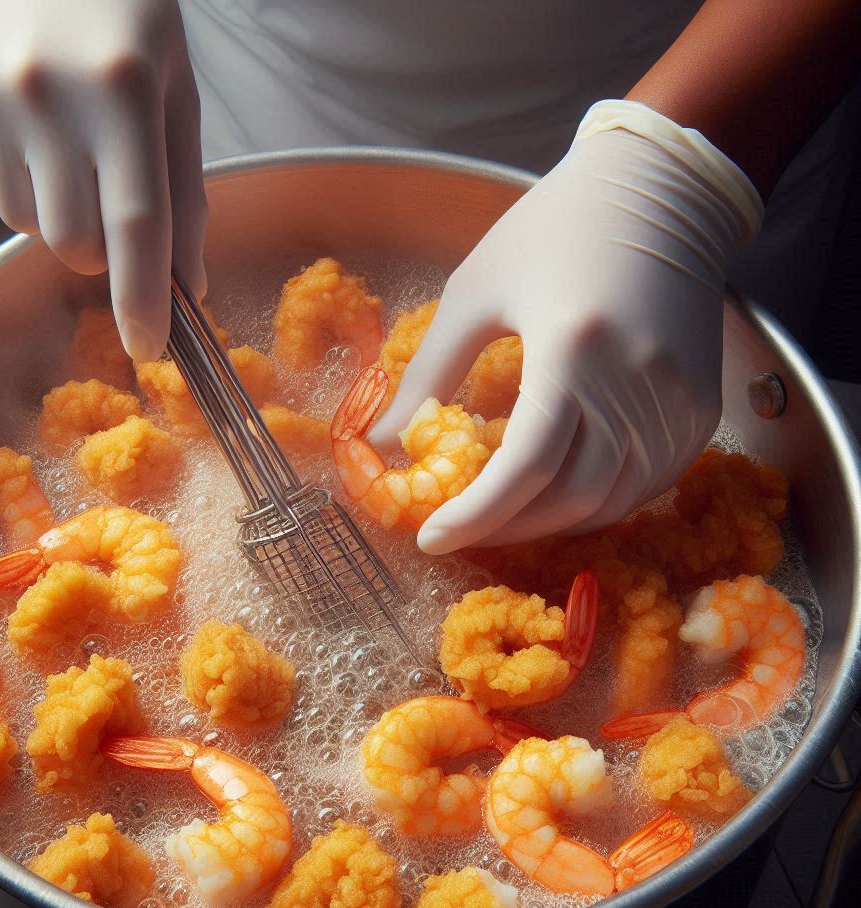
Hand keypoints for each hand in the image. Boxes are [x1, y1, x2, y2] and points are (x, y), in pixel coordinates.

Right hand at [0, 0, 205, 361]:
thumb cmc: (119, 11)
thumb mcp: (173, 88)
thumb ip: (184, 191)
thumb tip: (188, 285)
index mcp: (121, 90)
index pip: (137, 227)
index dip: (144, 299)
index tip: (148, 348)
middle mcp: (42, 96)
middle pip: (75, 245)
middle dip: (100, 245)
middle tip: (104, 184)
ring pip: (25, 225)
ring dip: (52, 204)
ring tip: (57, 130)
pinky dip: (7, 168)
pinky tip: (15, 108)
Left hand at [368, 100, 762, 554]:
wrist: (662, 192)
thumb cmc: (554, 229)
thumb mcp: (474, 291)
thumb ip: (427, 372)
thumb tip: (383, 442)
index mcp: (572, 347)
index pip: (525, 467)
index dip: (475, 516)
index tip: (431, 539)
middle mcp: (635, 384)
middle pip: (568, 498)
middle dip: (506, 528)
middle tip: (461, 529)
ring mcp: (677, 403)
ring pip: (610, 504)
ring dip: (550, 524)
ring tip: (502, 517)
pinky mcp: (701, 412)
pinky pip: (647, 486)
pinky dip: (598, 504)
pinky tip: (559, 495)